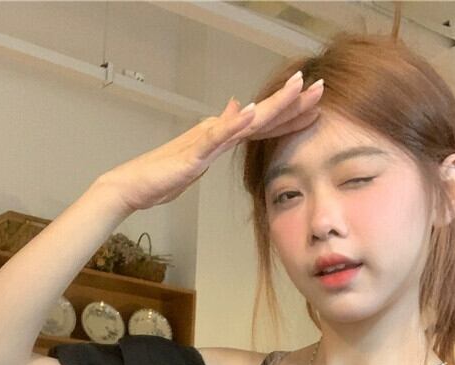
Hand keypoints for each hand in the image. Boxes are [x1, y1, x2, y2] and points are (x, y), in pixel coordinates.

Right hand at [99, 72, 323, 212]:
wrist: (134, 186)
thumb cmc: (163, 175)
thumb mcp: (201, 156)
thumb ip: (222, 135)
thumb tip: (239, 109)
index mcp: (221, 136)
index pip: (263, 125)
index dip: (290, 114)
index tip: (315, 105)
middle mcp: (217, 132)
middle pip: (261, 118)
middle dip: (293, 103)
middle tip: (320, 87)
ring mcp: (206, 141)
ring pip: (246, 121)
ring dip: (272, 106)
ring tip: (296, 90)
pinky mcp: (193, 154)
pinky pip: (217, 137)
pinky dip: (236, 124)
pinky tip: (253, 113)